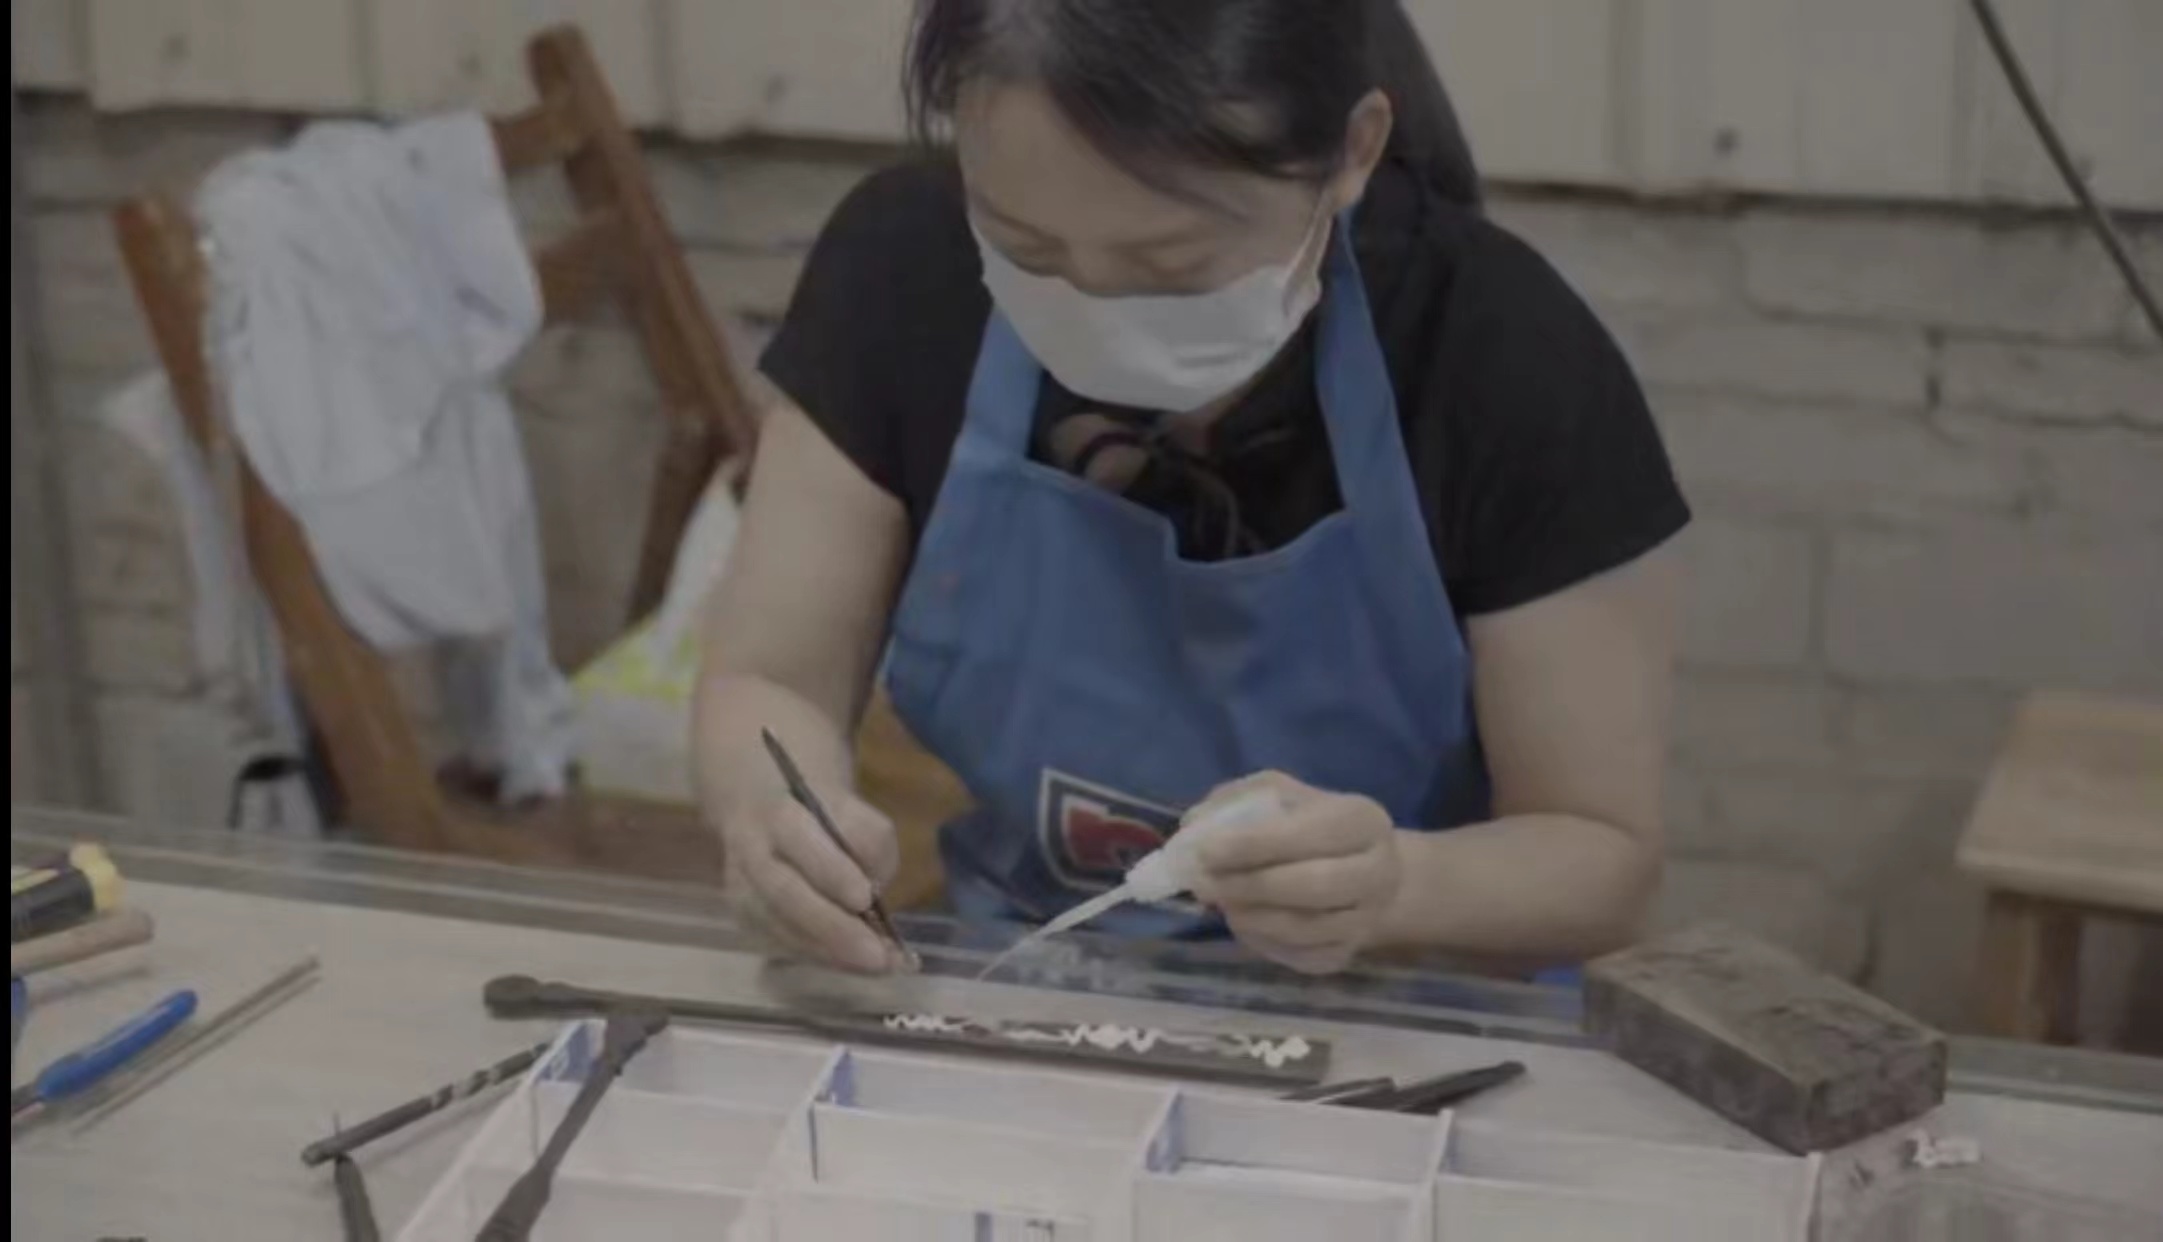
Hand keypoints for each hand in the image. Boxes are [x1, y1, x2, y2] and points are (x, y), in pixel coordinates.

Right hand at [717, 775, 905, 975]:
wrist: (753, 811)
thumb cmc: (810, 806)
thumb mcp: (846, 801)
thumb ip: (867, 836)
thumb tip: (876, 889)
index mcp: (776, 812)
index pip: (799, 841)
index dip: (831, 872)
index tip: (866, 897)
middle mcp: (751, 853)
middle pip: (784, 894)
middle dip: (832, 928)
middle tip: (875, 955)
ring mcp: (742, 890)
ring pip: (780, 927)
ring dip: (830, 951)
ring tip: (875, 964)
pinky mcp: (745, 918)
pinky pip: (781, 944)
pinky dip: (820, 956)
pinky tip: (853, 962)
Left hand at [1188, 772, 1402, 975]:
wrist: (1363, 873)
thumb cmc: (1311, 825)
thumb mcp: (1279, 796)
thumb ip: (1237, 802)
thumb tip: (1194, 826)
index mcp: (1362, 819)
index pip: (1307, 834)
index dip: (1251, 844)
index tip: (1202, 851)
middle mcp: (1378, 871)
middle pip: (1312, 886)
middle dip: (1249, 885)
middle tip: (1202, 883)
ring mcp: (1366, 919)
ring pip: (1305, 929)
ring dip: (1251, 917)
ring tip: (1219, 902)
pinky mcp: (1346, 954)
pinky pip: (1299, 956)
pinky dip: (1262, 942)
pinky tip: (1242, 921)